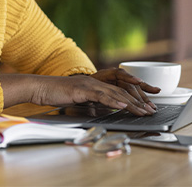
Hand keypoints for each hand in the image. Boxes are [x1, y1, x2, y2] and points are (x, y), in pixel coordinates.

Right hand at [0, 72, 158, 115]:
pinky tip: (122, 105)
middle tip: (152, 109)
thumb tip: (102, 110)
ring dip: (130, 102)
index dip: (134, 97)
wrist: (40, 88)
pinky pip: (100, 95)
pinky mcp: (81, 89)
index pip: (118, 89)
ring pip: (114, 92)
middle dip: (138, 100)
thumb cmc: (56, 94)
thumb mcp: (77, 100)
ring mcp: (88, 84)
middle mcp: (94, 81)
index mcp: (95, 83)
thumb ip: (91, 103)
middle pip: (121, 90)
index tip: (146, 105)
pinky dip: (113, 100)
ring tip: (143, 111)